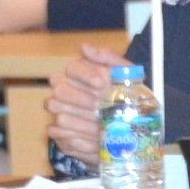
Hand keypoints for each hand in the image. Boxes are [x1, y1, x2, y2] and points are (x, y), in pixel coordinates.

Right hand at [43, 43, 123, 161]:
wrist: (132, 127)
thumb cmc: (126, 97)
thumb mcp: (125, 76)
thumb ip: (107, 58)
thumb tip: (84, 47)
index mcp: (79, 75)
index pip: (72, 68)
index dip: (86, 75)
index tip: (102, 84)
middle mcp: (64, 92)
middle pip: (59, 90)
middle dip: (80, 98)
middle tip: (100, 106)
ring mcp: (59, 112)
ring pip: (56, 111)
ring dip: (79, 119)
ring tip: (99, 125)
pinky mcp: (59, 133)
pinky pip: (57, 133)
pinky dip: (77, 139)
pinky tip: (95, 141)